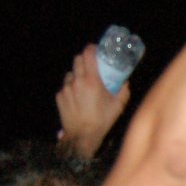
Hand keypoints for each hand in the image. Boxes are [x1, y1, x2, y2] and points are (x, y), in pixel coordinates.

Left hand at [55, 44, 130, 158]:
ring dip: (78, 74)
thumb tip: (125, 81)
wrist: (82, 137)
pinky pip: (66, 86)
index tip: (96, 50)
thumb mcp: (118, 106)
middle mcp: (77, 81)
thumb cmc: (101, 121)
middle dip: (85, 59)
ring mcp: (66, 88)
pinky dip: (72, 88)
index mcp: (92, 81)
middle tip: (92, 66)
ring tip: (84, 84)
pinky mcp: (60, 96)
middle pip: (78, 59)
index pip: (88, 54)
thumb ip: (124, 91)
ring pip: (71, 73)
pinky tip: (78, 97)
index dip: (92, 49)